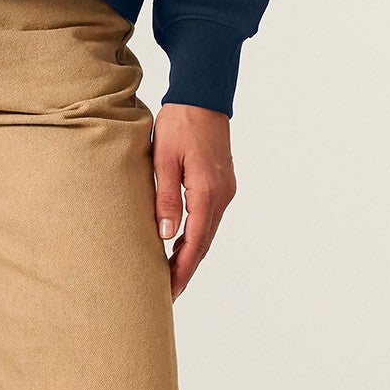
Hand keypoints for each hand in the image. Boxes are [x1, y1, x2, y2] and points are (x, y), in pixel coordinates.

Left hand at [151, 102, 235, 299]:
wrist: (202, 96)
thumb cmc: (179, 123)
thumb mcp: (164, 159)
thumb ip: (166, 198)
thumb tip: (166, 236)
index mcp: (207, 191)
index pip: (195, 242)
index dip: (182, 269)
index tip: (169, 291)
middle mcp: (221, 195)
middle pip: (204, 242)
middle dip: (186, 269)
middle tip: (168, 293)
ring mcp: (225, 190)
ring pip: (207, 231)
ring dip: (191, 253)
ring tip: (170, 274)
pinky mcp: (222, 183)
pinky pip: (209, 217)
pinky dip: (196, 235)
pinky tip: (182, 243)